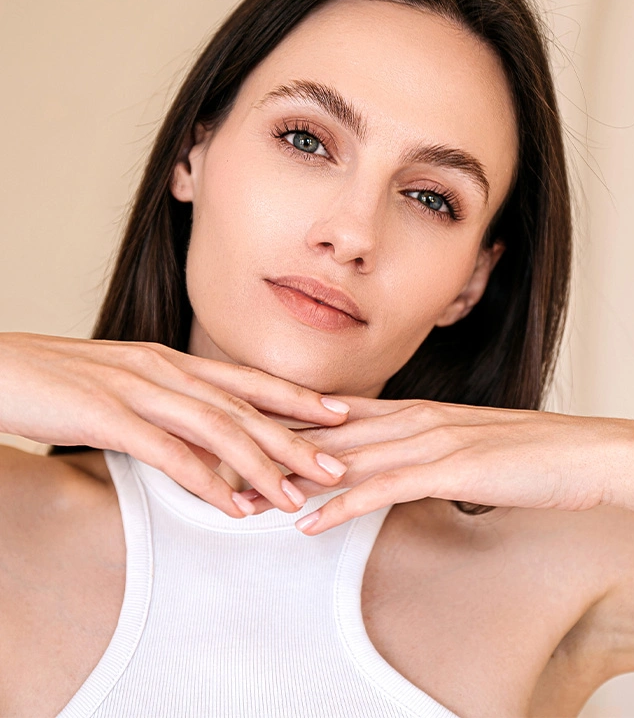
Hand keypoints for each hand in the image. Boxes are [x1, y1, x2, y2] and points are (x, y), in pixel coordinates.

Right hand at [0, 333, 348, 517]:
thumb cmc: (60, 381)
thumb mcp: (123, 386)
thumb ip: (165, 407)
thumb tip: (201, 441)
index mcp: (169, 361)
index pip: (246, 380)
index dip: (296, 397)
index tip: (339, 414)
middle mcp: (163, 370)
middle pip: (243, 406)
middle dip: (295, 437)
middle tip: (336, 465)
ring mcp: (137, 389)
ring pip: (215, 428)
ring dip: (260, 465)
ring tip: (295, 497)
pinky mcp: (107, 415)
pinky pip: (167, 452)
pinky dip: (205, 481)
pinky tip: (232, 505)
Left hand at [243, 396, 633, 533]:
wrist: (579, 451)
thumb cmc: (520, 452)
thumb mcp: (458, 445)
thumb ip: (417, 449)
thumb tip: (384, 464)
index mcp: (411, 411)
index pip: (333, 415)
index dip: (285, 424)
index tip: (243, 436)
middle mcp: (411, 418)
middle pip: (327, 433)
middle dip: (272, 448)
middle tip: (223, 464)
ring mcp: (428, 439)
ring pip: (345, 458)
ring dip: (293, 478)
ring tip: (246, 496)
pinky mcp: (448, 466)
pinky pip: (383, 487)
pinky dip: (342, 505)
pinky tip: (309, 523)